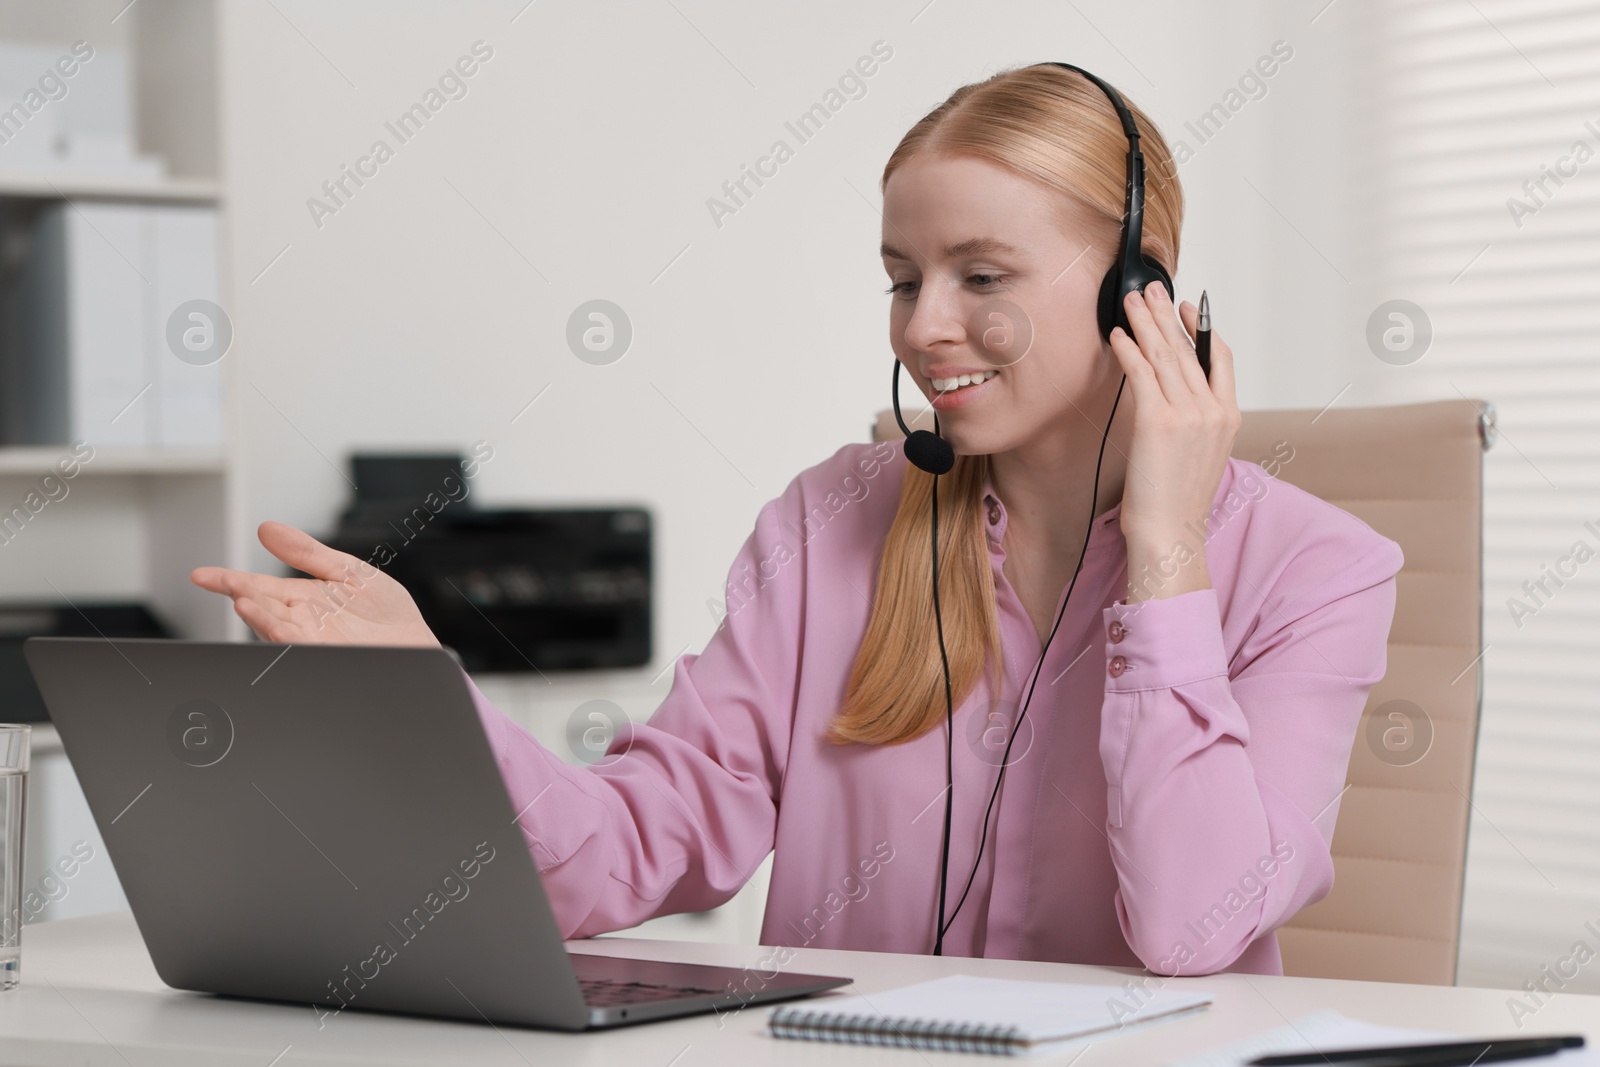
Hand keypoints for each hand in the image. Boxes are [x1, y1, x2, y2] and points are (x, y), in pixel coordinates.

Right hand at [190, 521, 441, 646]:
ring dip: (256, 614)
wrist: (418, 647)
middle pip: (262, 605)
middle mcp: (303, 622)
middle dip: (239, 591)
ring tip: (239, 598)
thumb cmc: (387, 617)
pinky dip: (282, 633)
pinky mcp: (328, 654)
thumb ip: (307, 552)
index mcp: (304, 600)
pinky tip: (271, 621)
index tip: (201, 575)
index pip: (259, 588)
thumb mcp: (347, 571)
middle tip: (214, 579)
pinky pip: (299, 644)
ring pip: (276, 626)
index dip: (229, 580)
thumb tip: (267, 528)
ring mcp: (314, 640)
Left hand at [1107, 281, 1238, 600]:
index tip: (1187, 308)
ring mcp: (1188, 413)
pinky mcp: (1158, 420)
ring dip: (1145, 323)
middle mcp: (1213, 410)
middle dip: (1166, 315)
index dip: (1202, 328)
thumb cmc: (1177, 502)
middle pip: (1188, 349)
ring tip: (1131, 301)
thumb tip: (1175, 397)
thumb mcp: (1200, 456)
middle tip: (1151, 290)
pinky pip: (1142, 373)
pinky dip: (1129, 350)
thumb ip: (1196, 422)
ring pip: (1165, 355)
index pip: (1220, 358)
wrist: (1171, 533)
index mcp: (1229, 417)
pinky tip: (1117, 335)